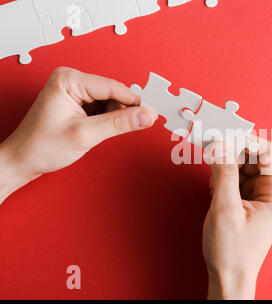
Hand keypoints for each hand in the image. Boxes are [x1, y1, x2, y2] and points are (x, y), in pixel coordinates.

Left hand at [0, 67, 156, 203]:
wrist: (23, 160)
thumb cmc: (42, 146)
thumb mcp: (86, 135)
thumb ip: (119, 124)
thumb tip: (146, 116)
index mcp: (69, 80)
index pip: (113, 87)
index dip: (135, 102)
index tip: (153, 113)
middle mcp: (71, 81)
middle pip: (113, 93)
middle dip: (124, 111)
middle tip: (140, 125)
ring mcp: (74, 92)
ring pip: (110, 101)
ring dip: (115, 117)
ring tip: (102, 133)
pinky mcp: (77, 103)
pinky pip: (103, 108)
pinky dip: (108, 120)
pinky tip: (99, 131)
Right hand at [203, 138, 271, 298]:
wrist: (229, 276)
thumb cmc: (233, 251)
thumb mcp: (225, 209)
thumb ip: (223, 173)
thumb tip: (220, 144)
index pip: (268, 152)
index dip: (246, 139)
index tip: (224, 132)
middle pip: (254, 155)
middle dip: (232, 152)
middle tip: (211, 147)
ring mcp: (261, 194)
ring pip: (243, 164)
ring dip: (226, 166)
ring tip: (214, 181)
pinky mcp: (249, 199)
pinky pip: (237, 176)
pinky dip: (224, 177)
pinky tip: (216, 190)